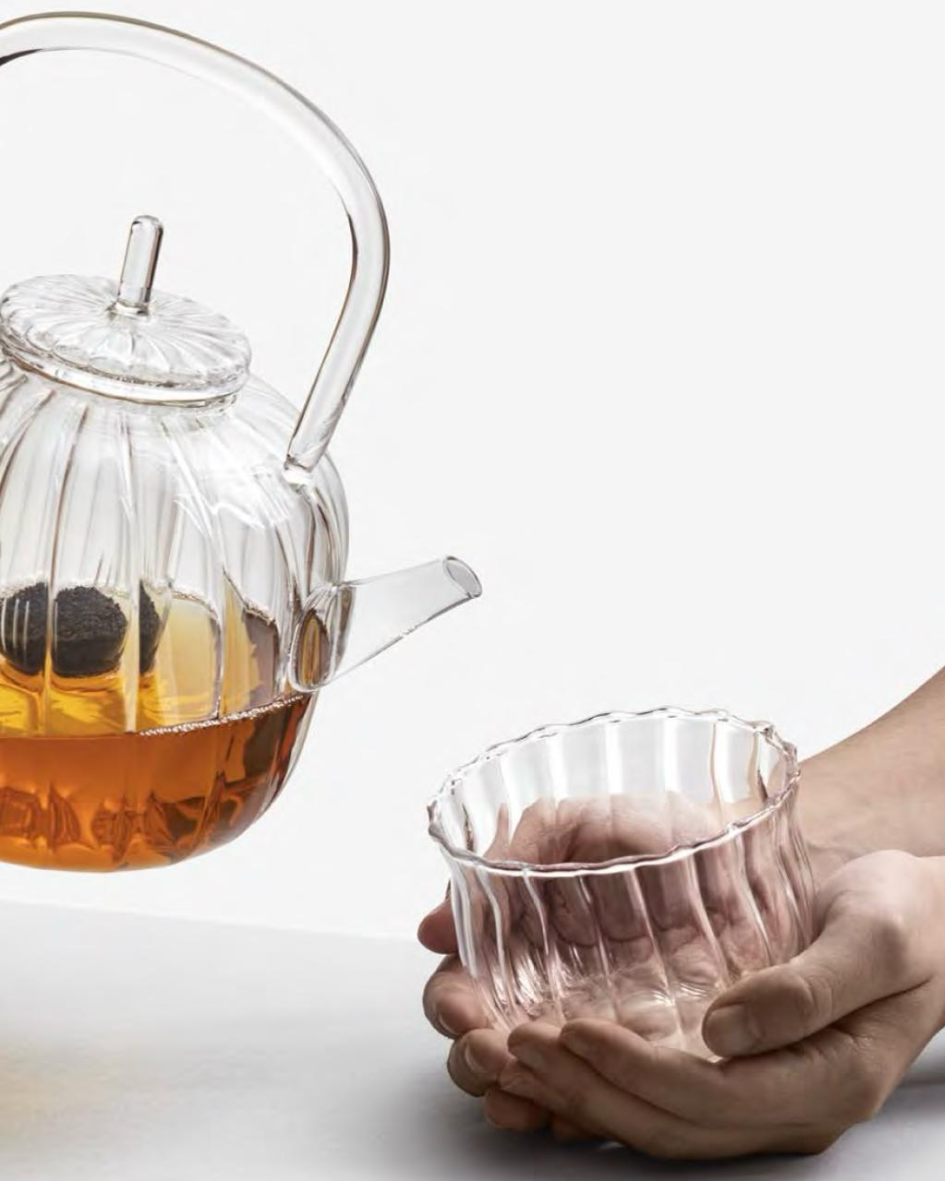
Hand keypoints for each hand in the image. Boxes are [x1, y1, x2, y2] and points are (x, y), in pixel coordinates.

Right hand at [418, 792, 717, 1136]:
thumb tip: (434, 926)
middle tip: (495, 1056)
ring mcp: (598, 1028)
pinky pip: (608, 1100)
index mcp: (521, 939)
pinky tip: (575, 1116)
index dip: (452, 1006)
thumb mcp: (580, 825)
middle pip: (486, 1047)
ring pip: (537, 1082)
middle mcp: (549, 991)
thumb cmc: (658, 830)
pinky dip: (582, 1116)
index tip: (462, 1013)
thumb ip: (515, 855)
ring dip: (521, 1095)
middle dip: (477, 1061)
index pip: (463, 987)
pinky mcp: (650, 1054)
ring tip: (528, 1094)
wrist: (746, 850)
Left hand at [499, 850, 944, 1157]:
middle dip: (579, 1088)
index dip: (630, 1071)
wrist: (927, 916)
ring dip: (574, 1091)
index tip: (569, 1029)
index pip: (706, 1099)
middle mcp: (786, 1105)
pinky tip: (552, 1055)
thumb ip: (811, 986)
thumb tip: (725, 1029)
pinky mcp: (738, 1073)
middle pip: (665, 1123)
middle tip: (505, 1045)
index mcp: (825, 1081)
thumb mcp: (876, 936)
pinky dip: (599, 1082)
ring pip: (653, 1119)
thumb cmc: (908, 917)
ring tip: (505, 1052)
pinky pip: (659, 1096)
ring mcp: (760, 1096)